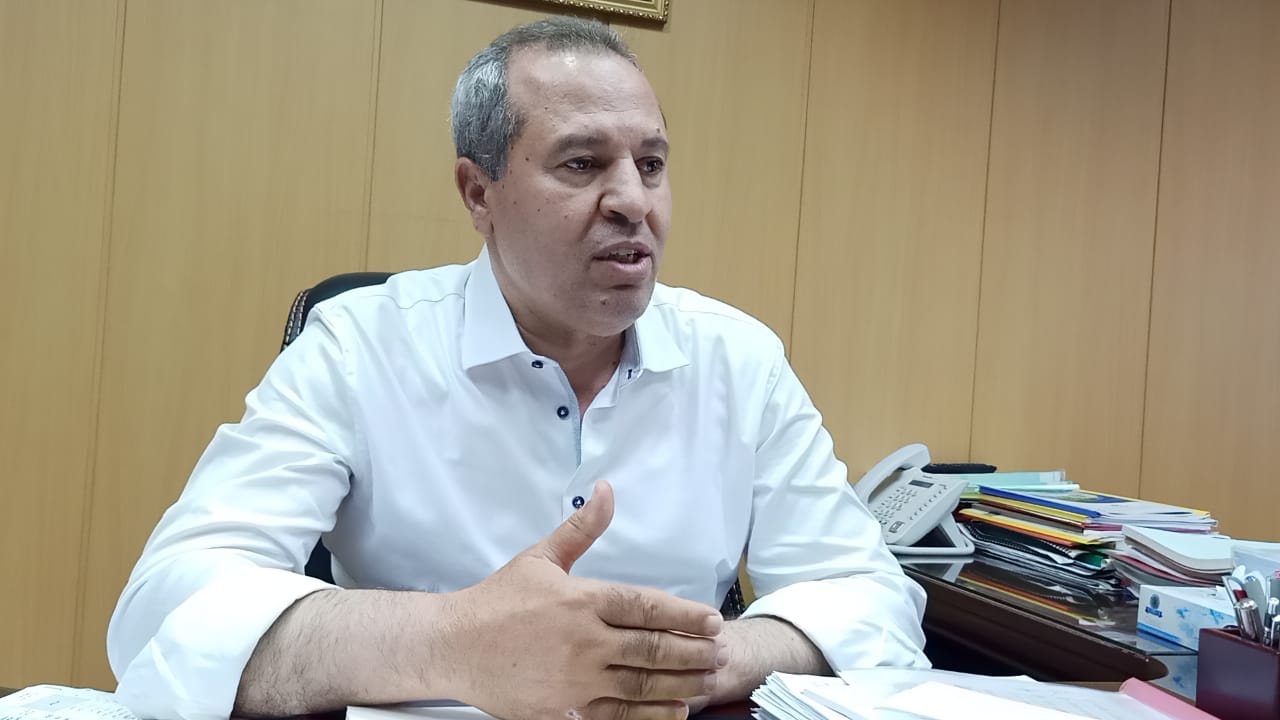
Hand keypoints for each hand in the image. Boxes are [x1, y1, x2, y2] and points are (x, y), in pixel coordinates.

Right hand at [448, 480, 726, 719]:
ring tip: (707, 681)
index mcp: (582, 601)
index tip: (711, 620)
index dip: (684, 615)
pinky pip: (618, 717)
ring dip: (681, 684)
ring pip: (642, 685)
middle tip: (720, 654)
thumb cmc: (497, 601)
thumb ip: (581, 528)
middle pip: (652, 649)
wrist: (453, 647)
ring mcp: (575, 680)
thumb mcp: (540, 557)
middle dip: (692, 652)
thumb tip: (607, 491)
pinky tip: (674, 712)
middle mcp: (584, 642)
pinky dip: (650, 716)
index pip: (646, 607)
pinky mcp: (565, 711)